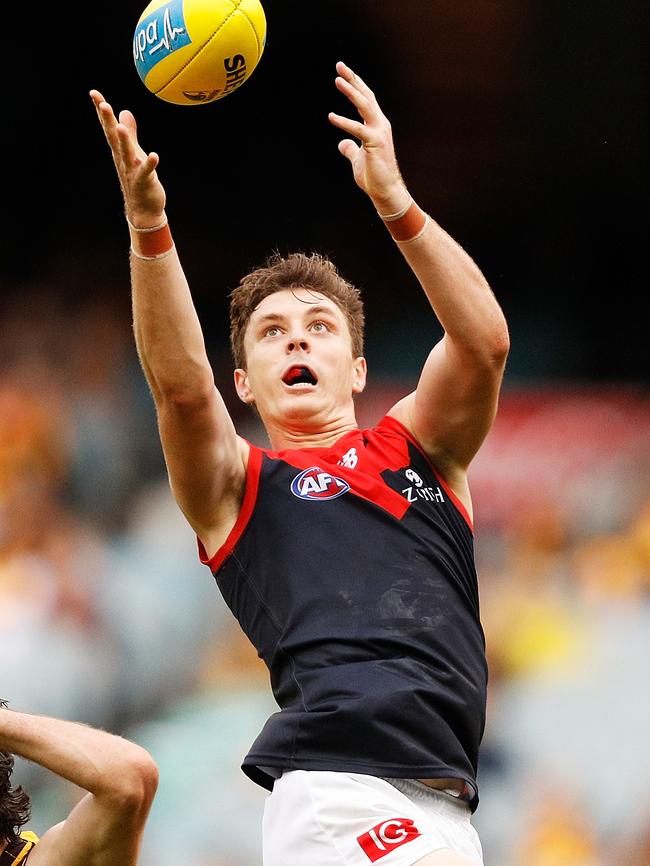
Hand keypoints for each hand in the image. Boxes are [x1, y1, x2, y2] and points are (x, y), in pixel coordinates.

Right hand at [90, 90, 165, 227]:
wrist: (143, 210)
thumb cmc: (138, 179)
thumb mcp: (133, 153)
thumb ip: (130, 133)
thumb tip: (125, 111)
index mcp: (119, 151)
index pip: (108, 128)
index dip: (101, 111)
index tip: (94, 93)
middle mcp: (123, 159)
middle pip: (114, 137)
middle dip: (108, 121)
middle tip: (103, 104)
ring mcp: (132, 170)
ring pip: (126, 153)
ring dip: (123, 140)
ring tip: (119, 126)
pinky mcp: (144, 181)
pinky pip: (146, 171)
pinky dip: (149, 163)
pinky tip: (154, 155)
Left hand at [328, 61, 409, 214]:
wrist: (385, 191)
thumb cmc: (374, 176)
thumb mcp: (357, 159)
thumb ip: (350, 149)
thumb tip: (342, 143)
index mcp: (377, 125)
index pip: (366, 99)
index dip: (355, 84)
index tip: (343, 72)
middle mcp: (380, 124)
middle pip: (366, 96)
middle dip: (353, 79)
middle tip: (339, 65)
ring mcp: (379, 132)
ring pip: (365, 106)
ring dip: (351, 92)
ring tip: (337, 80)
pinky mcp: (375, 143)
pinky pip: (358, 129)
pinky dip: (344, 122)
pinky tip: (331, 116)